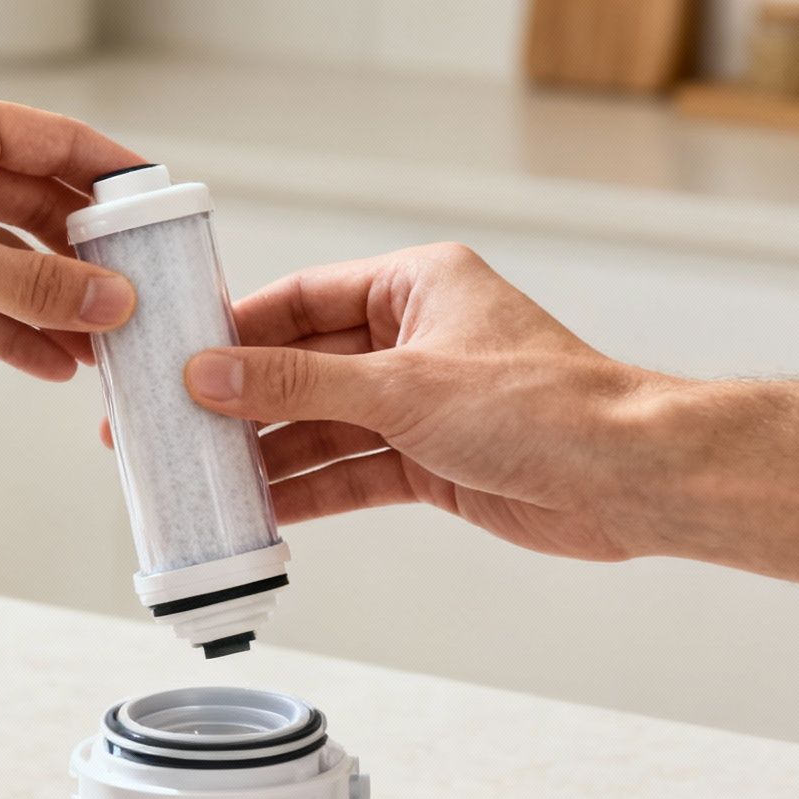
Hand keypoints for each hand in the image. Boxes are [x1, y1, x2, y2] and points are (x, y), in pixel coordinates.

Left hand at [0, 80, 142, 378]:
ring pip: (6, 259)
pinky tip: (51, 363)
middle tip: (138, 292)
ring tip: (104, 343)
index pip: (58, 142)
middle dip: (87, 256)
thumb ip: (37, 285)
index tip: (161, 208)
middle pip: (37, 205)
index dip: (114, 177)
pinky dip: (7, 328)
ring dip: (51, 302)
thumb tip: (110, 299)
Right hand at [181, 243, 681, 560]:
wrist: (625, 477)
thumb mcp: (402, 388)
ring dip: (270, 455)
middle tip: (173, 429)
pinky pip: (353, 472)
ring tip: (205, 479)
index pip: (303, 300)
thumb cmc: (545, 406)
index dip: (238, 330)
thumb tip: (210, 374)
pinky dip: (311, 492)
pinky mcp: (432, 462)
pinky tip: (263, 511)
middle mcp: (415, 339)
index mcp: (415, 287)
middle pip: (305, 367)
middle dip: (243, 402)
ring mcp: (422, 404)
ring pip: (324, 426)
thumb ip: (298, 385)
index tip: (179, 357)